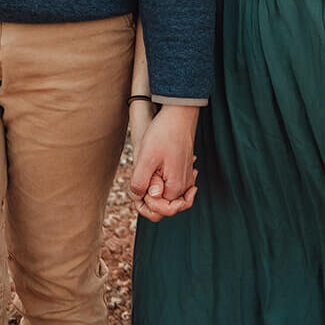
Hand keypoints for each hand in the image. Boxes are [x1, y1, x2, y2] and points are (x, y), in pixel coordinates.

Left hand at [130, 105, 198, 221]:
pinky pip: (175, 189)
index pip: (158, 210)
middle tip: (140, 186)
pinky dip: (164, 188)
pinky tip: (155, 178)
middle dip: (150, 202)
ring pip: (169, 199)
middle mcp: (184, 186)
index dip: (144, 203)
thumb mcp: (146, 157)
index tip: (138, 189)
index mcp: (176, 186)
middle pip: (165, 208)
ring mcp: (186, 179)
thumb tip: (140, 198)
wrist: (179, 114)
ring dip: (156, 195)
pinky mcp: (185, 171)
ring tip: (146, 181)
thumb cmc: (163, 133)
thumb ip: (141, 181)